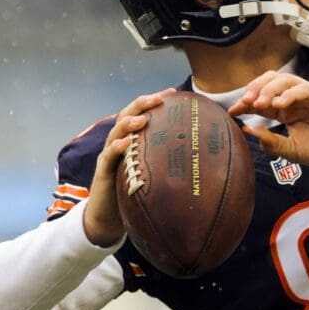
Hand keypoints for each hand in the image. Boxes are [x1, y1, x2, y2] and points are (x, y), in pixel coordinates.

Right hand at [83, 89, 173, 245]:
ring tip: (142, 119)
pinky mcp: (103, 172)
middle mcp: (119, 142)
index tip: (174, 93)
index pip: (143, 113)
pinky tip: (125, 144)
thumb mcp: (155, 174)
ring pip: (116, 132)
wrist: (108, 216)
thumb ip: (170, 163)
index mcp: (133, 140)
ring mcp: (109, 155)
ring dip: (128, 123)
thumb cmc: (135, 192)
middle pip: (128, 115)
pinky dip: (116, 148)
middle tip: (159, 98)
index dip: (155, 100)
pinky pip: (108, 157)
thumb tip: (205, 160)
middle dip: (143, 104)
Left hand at [228, 72, 308, 168]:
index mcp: (286, 111)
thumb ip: (271, 142)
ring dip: (269, 88)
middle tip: (244, 103)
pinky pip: (304, 88)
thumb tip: (247, 130)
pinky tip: (280, 104)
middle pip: (269, 81)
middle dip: (254, 89)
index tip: (232, 111)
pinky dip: (290, 93)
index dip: (246, 103)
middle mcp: (294, 99)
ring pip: (285, 80)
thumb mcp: (292, 150)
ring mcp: (308, 95)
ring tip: (260, 103)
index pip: (261, 100)